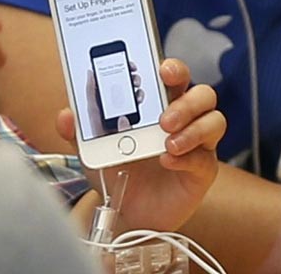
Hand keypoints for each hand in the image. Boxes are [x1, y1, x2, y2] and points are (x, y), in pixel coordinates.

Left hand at [58, 57, 224, 234]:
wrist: (128, 211)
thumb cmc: (119, 170)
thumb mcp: (94, 150)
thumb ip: (80, 132)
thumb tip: (66, 115)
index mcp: (162, 104)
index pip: (176, 77)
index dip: (174, 68)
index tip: (163, 69)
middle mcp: (185, 120)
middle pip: (203, 95)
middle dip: (186, 102)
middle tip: (163, 119)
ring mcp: (198, 144)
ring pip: (215, 121)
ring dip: (193, 129)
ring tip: (166, 143)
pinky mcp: (202, 170)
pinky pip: (206, 157)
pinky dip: (188, 157)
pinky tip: (167, 161)